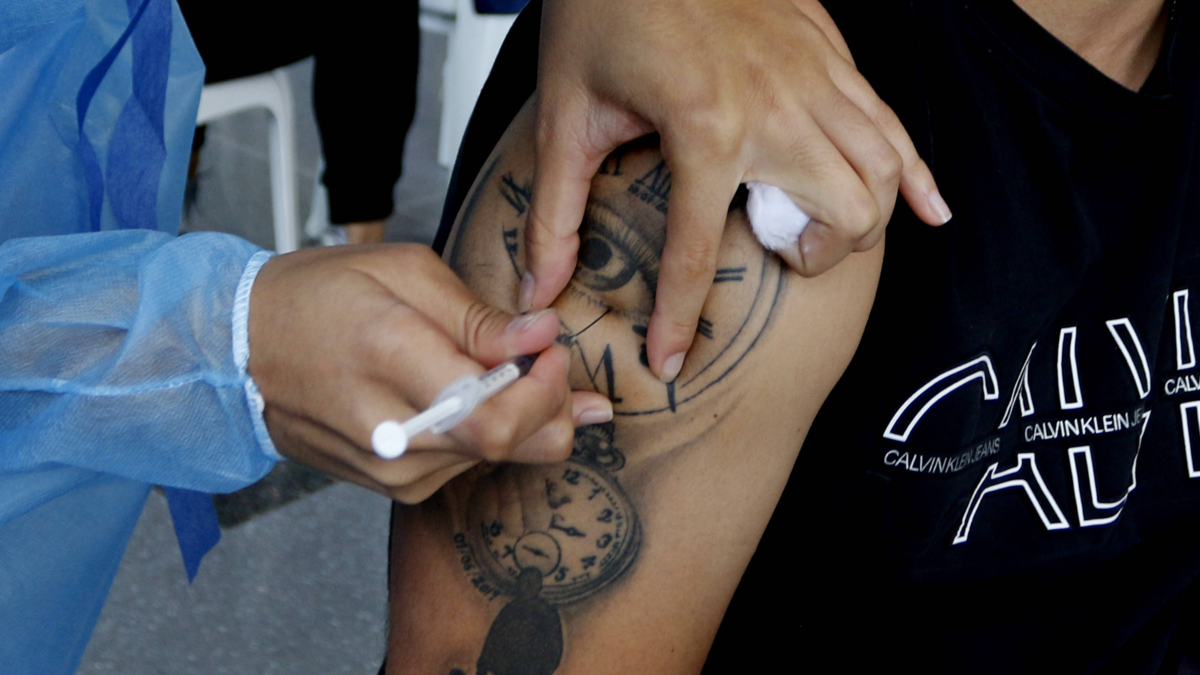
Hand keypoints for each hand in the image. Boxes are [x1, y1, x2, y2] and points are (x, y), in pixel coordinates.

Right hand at [246, 244, 612, 503]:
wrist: (242, 351)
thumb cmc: (318, 297)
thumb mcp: (403, 272)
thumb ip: (479, 315)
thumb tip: (543, 335)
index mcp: (391, 359)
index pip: (495, 416)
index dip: (545, 389)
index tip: (549, 349)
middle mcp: (393, 432)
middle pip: (508, 445)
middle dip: (551, 405)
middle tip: (547, 363)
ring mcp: (392, 469)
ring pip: (498, 460)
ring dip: (523, 418)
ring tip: (507, 371)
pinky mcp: (393, 486)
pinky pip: (469, 467)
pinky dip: (490, 434)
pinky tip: (476, 397)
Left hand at [524, 0, 950, 381]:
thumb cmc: (605, 7)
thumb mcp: (567, 112)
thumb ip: (555, 209)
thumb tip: (538, 286)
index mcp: (705, 128)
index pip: (696, 254)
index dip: (679, 319)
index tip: (671, 359)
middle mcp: (777, 107)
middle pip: (844, 215)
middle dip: (815, 255)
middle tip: (776, 251)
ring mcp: (815, 74)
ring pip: (884, 171)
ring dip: (863, 217)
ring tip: (822, 230)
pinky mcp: (830, 49)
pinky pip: (893, 121)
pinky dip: (918, 171)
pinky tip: (933, 208)